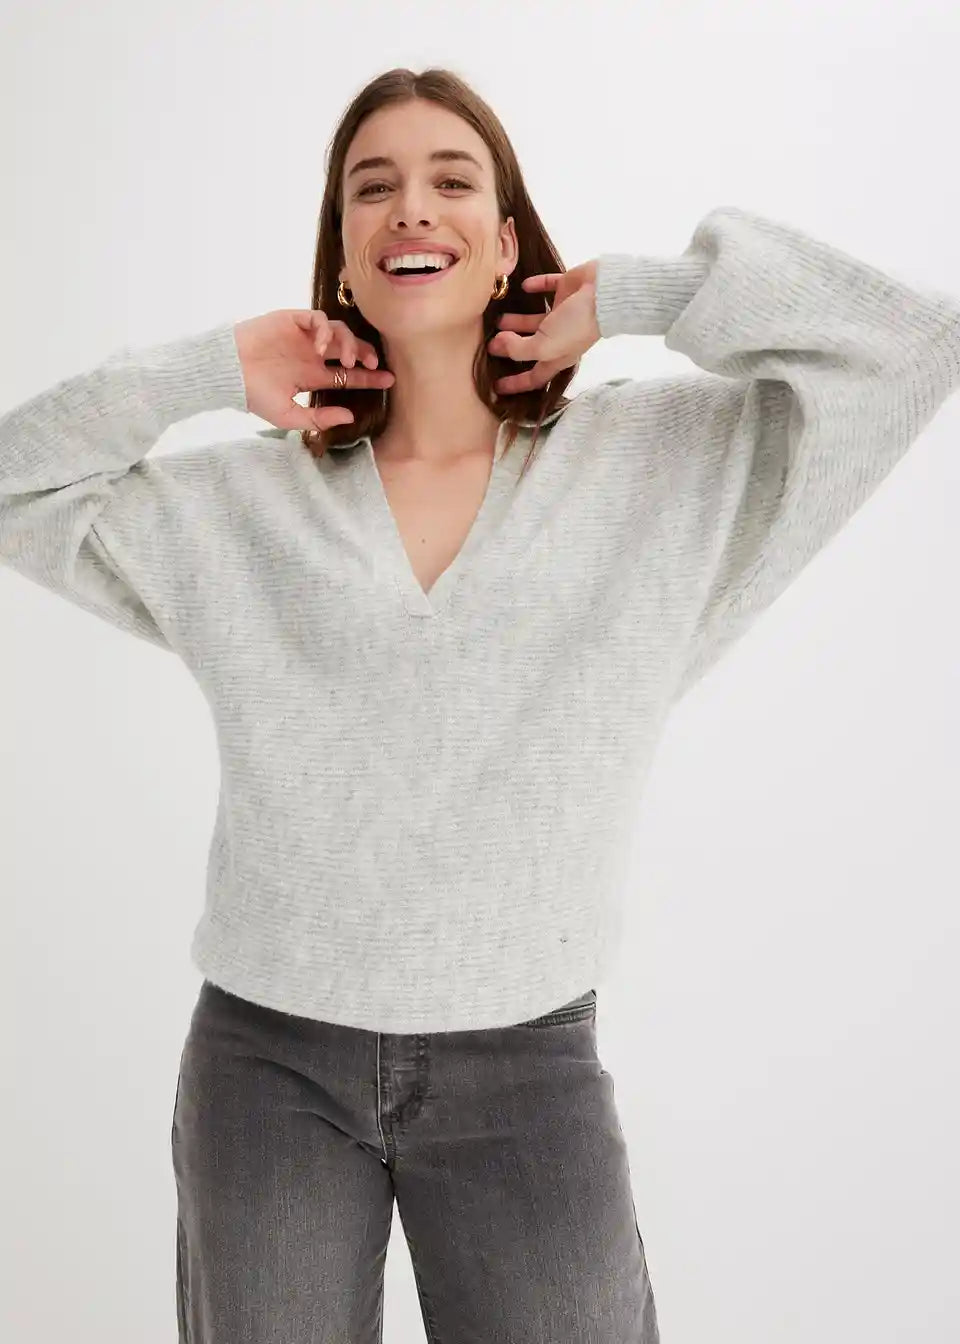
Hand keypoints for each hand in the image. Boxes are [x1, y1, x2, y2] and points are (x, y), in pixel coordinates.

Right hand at [234, 309, 394, 431]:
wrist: (226, 373)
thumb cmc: (253, 396)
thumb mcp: (288, 416)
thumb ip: (319, 418)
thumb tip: (350, 416)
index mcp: (312, 375)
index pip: (348, 375)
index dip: (369, 376)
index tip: (388, 379)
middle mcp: (311, 354)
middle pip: (349, 348)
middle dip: (366, 354)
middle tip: (373, 365)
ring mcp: (302, 336)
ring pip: (338, 330)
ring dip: (348, 343)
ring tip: (346, 361)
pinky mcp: (291, 320)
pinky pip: (317, 318)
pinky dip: (324, 330)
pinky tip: (321, 346)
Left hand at [487, 260, 601, 394]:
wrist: (605, 293)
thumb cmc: (576, 325)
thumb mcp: (544, 347)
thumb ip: (519, 349)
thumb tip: (499, 345)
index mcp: (558, 357)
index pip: (534, 377)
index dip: (515, 384)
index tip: (496, 387)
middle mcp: (561, 338)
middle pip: (531, 347)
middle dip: (511, 349)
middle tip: (491, 345)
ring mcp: (565, 313)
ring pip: (536, 320)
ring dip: (517, 320)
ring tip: (499, 319)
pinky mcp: (568, 289)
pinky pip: (547, 287)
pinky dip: (536, 287)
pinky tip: (523, 286)